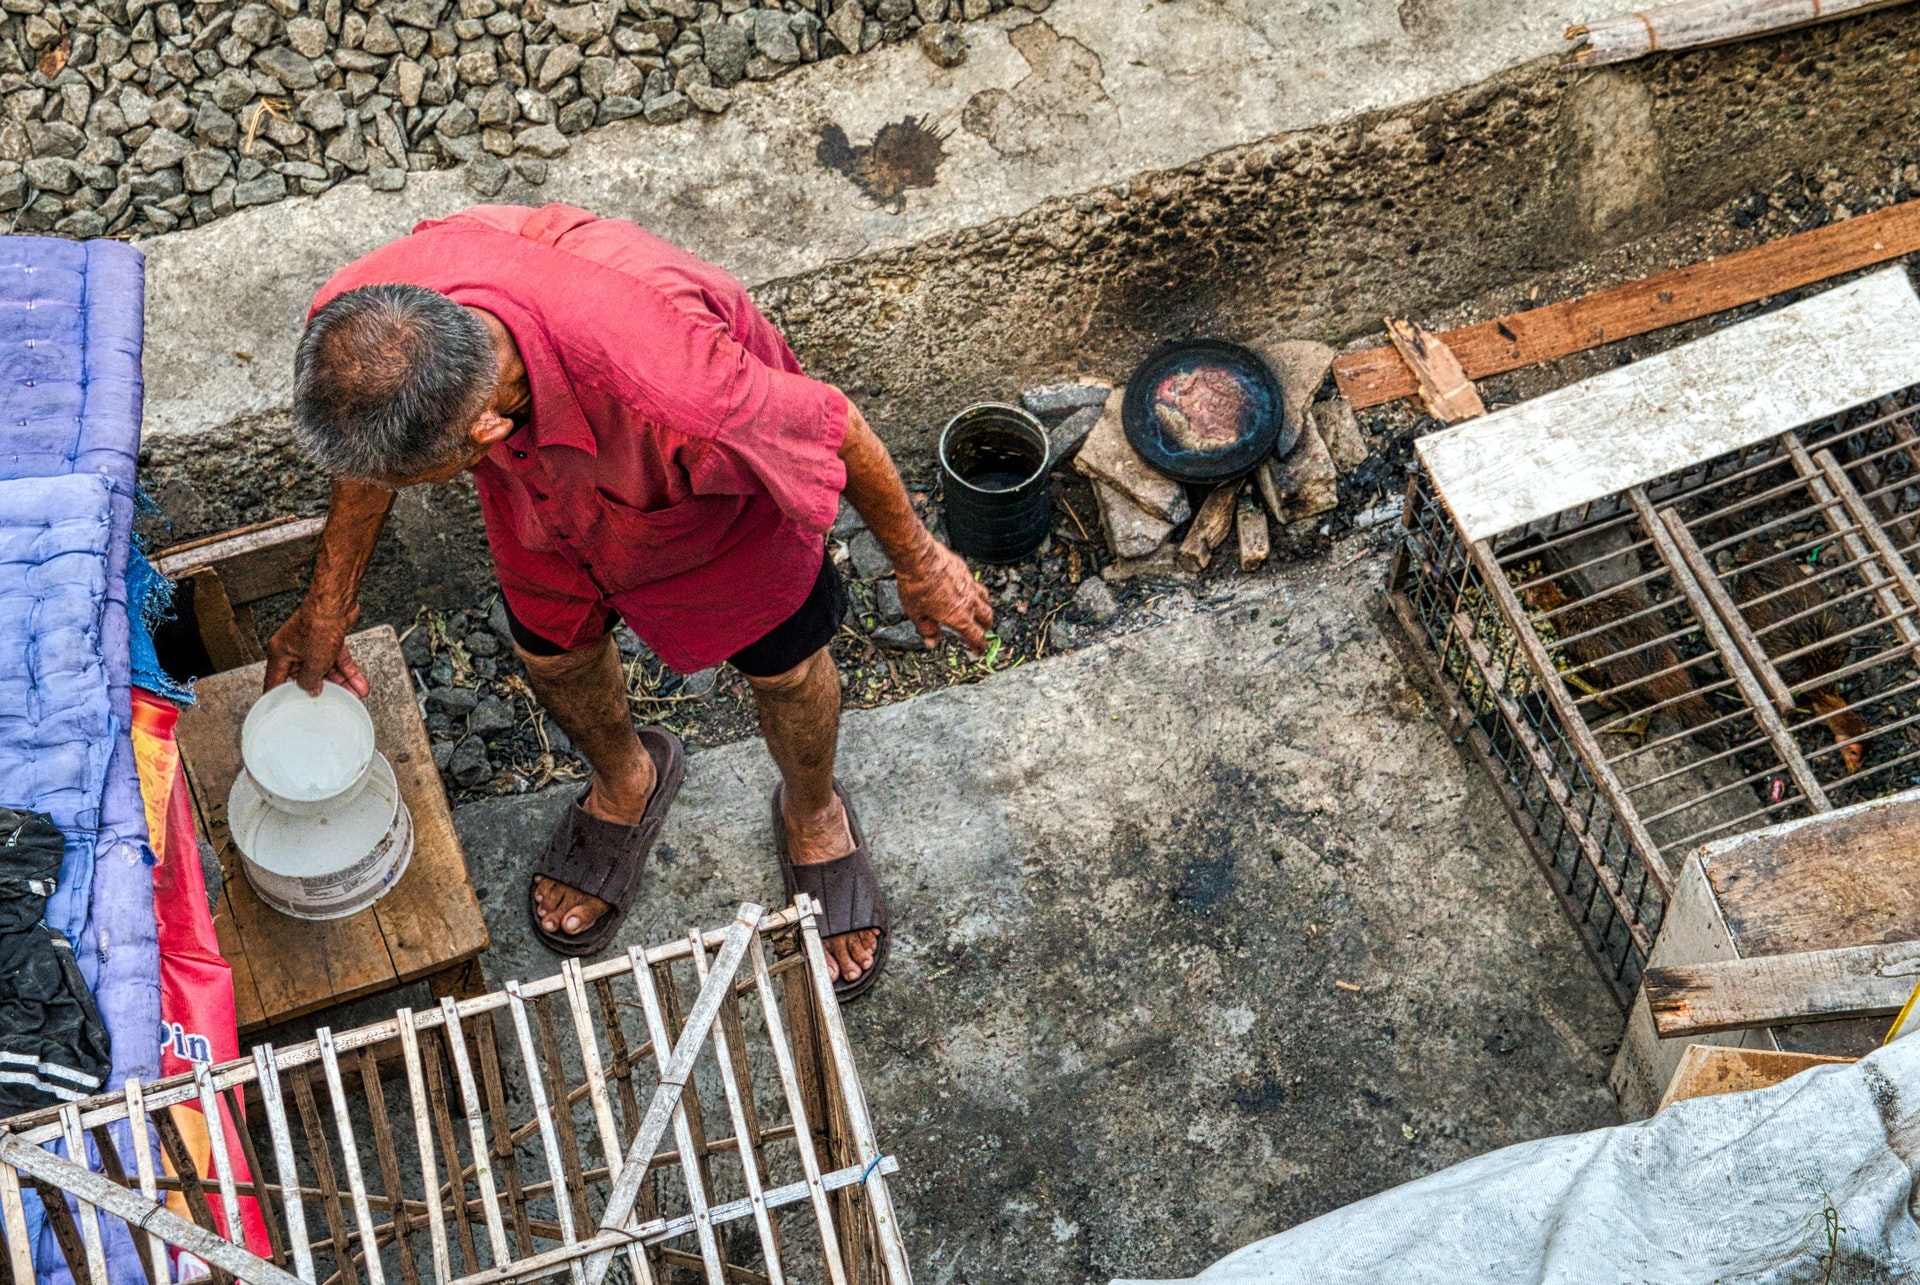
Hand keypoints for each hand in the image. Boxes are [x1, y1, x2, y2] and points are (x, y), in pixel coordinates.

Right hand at [264, 597, 368, 696]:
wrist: (337, 603)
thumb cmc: (319, 624)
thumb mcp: (314, 662)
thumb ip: (310, 680)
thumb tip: (310, 690)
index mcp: (281, 652)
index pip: (275, 680)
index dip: (278, 696)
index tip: (282, 709)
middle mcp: (295, 648)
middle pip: (306, 676)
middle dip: (322, 690)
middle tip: (331, 703)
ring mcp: (313, 643)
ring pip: (326, 669)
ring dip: (342, 683)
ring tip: (353, 696)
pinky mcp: (330, 640)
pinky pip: (338, 661)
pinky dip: (349, 672)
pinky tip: (360, 684)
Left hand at [894, 538, 992, 653]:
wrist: (919, 558)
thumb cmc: (916, 586)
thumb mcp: (917, 614)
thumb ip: (927, 630)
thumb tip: (932, 642)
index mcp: (959, 617)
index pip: (976, 637)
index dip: (979, 647)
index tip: (978, 651)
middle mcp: (969, 602)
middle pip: (987, 618)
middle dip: (985, 628)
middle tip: (980, 632)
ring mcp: (970, 585)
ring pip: (986, 600)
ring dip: (984, 609)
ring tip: (978, 612)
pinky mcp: (966, 571)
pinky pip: (977, 584)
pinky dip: (976, 592)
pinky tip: (967, 590)